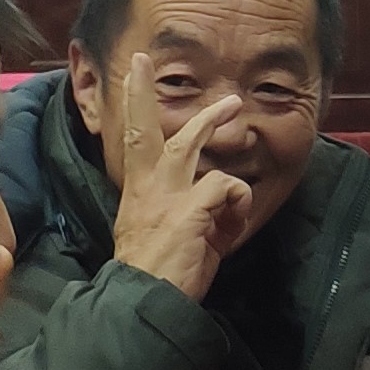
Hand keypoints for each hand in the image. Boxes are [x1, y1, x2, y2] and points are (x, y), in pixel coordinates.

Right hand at [103, 53, 261, 300]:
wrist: (145, 304)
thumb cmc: (156, 276)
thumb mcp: (163, 236)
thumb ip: (186, 211)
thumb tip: (218, 204)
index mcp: (138, 195)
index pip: (132, 140)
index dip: (134, 103)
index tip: (135, 70)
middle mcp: (147, 190)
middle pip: (149, 131)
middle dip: (151, 93)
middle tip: (154, 64)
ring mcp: (166, 197)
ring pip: (189, 143)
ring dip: (211, 122)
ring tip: (232, 105)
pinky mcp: (189, 211)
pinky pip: (225, 185)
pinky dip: (237, 201)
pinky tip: (232, 225)